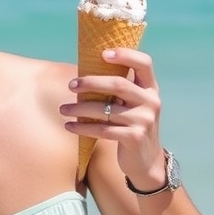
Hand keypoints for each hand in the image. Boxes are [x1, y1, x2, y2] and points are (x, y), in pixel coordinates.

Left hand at [61, 47, 165, 189]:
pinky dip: (83, 127)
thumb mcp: (132, 105)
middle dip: (91, 83)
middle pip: (118, 84)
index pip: (144, 63)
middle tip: (71, 85)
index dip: (125, 55)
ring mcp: (144, 120)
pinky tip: (69, 126)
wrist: (146, 161)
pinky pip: (103, 129)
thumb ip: (119, 90)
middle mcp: (151, 101)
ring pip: (106, 109)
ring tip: (63, 109)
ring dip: (79, 108)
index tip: (103, 53)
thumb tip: (84, 75)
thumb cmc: (132, 126)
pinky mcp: (134, 137)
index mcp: (151, 88)